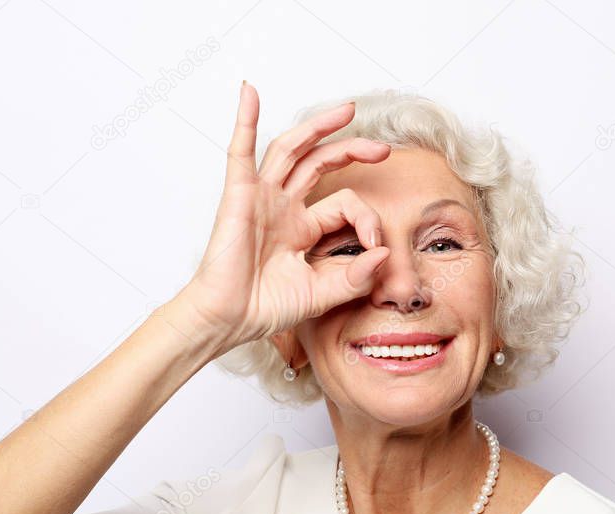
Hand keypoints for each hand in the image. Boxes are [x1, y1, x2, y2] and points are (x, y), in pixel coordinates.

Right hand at [180, 82, 391, 354]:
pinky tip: (250, 93)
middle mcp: (283, 207)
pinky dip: (244, 120)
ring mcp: (261, 198)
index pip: (344, 205)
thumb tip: (385, 251)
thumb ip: (355, 276)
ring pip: (291, 150)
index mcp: (303, 228)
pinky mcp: (239, 195)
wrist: (229, 320)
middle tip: (382, 149)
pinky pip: (240, 151)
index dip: (366, 219)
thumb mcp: (322, 294)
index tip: (374, 247)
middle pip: (320, 163)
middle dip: (351, 150)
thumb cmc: (265, 308)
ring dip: (317, 127)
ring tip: (346, 111)